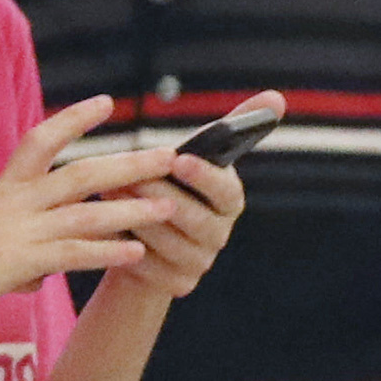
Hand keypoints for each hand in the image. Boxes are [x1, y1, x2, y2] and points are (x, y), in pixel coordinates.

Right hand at [0, 100, 202, 336]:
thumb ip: (19, 252)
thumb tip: (38, 271)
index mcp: (3, 192)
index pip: (40, 141)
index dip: (74, 119)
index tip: (106, 101)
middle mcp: (12, 203)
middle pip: (81, 172)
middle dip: (128, 163)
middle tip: (170, 155)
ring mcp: (15, 231)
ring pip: (85, 212)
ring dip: (131, 209)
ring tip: (170, 206)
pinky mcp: (15, 262)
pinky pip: (71, 253)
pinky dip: (106, 251)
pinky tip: (136, 254)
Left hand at [118, 133, 248, 306]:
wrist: (146, 238)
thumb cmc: (169, 184)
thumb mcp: (193, 155)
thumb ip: (233, 125)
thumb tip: (277, 95)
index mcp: (229, 199)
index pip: (226, 191)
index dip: (204, 177)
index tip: (178, 160)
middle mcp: (220, 233)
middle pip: (195, 220)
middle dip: (159, 195)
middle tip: (128, 176)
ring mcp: (201, 262)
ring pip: (168, 243)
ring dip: (137, 218)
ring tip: (107, 195)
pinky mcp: (177, 284)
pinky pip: (149, 266)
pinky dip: (124, 245)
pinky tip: (104, 228)